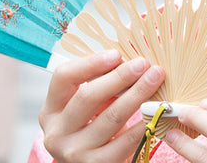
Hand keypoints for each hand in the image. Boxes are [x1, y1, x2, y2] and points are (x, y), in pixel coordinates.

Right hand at [39, 50, 165, 162]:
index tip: (117, 54)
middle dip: (119, 77)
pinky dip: (143, 123)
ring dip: (137, 94)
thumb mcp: (90, 105)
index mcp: (51, 110)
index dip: (90, 63)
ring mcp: (74, 152)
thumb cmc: (94, 126)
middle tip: (143, 64)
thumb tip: (130, 59)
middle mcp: (57, 132)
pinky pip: (125, 142)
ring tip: (155, 78)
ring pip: (110, 117)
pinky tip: (155, 110)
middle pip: (88, 96)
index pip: (63, 77)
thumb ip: (101, 83)